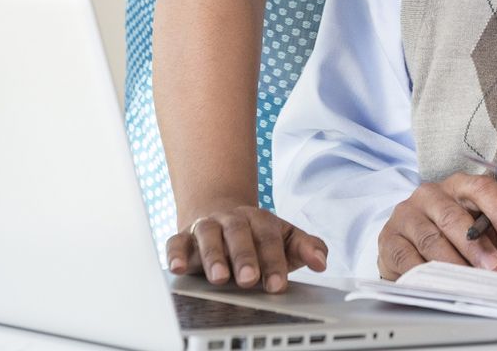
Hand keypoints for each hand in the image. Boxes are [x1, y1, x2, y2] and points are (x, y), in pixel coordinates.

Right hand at [167, 203, 327, 292]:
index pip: (269, 239)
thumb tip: (322, 261)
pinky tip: (178, 267)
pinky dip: (175, 253)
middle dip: (244, 257)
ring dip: (212, 256)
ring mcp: (207, 227)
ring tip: (219, 278)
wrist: (220, 212)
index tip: (278, 284)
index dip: (274, 262)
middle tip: (249, 279)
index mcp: (261, 221)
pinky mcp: (184, 237)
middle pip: (239, 234)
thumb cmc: (257, 234)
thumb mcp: (284, 238)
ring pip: (208, 236)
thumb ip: (305, 247)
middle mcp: (233, 221)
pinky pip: (176, 242)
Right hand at [376, 173, 496, 279]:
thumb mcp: (490, 224)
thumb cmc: (456, 232)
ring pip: (430, 237)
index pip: (481, 188)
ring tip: (469, 279)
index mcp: (459, 186)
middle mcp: (430, 194)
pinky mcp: (389, 240)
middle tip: (495, 266)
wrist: (410, 243)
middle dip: (477, 244)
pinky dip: (422, 272)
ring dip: (452, 261)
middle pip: (454, 215)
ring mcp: (407, 216)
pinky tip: (436, 282)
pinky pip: (406, 257)